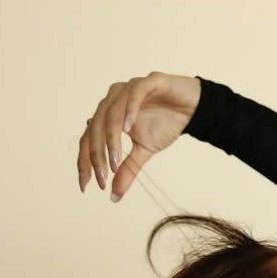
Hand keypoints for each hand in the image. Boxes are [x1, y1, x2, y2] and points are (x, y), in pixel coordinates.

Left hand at [77, 71, 201, 200]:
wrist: (191, 108)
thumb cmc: (165, 124)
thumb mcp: (144, 152)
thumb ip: (127, 170)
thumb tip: (113, 196)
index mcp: (109, 115)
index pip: (89, 138)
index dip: (85, 162)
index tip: (85, 186)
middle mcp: (114, 99)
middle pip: (96, 127)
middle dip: (97, 154)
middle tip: (103, 177)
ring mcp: (129, 89)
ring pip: (111, 112)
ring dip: (111, 138)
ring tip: (115, 161)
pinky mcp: (149, 81)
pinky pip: (134, 94)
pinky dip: (129, 110)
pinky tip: (128, 129)